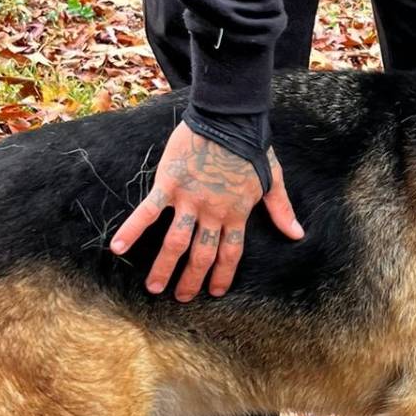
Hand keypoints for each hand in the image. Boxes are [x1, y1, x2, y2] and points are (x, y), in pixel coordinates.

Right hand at [110, 121, 302, 300]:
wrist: (228, 117)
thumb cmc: (250, 146)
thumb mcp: (272, 179)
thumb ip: (281, 209)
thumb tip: (298, 235)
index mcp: (236, 213)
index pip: (230, 252)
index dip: (222, 274)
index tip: (214, 292)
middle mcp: (213, 212)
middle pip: (202, 255)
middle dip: (192, 280)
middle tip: (182, 298)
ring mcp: (189, 200)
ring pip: (176, 243)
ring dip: (164, 267)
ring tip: (155, 288)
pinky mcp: (168, 184)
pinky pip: (148, 213)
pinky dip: (132, 231)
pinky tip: (118, 248)